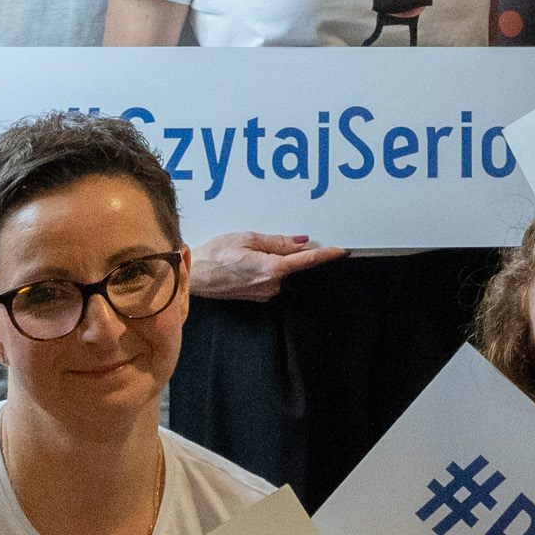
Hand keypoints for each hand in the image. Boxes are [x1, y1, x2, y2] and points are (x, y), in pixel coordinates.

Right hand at [190, 231, 346, 301]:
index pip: (307, 261)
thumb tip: (301, 242)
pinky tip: (244, 263)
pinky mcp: (257, 296)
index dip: (327, 255)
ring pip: (280, 272)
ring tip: (244, 253)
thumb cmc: (214, 256)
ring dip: (271, 260)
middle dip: (285, 252)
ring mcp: (265, 293)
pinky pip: (269, 279)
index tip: (342, 250)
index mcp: (272, 269)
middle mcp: (272, 285)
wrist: (193, 277)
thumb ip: (277, 241)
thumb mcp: (247, 238)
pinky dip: (264, 269)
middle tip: (260, 243)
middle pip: (292, 265)